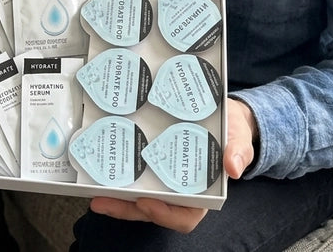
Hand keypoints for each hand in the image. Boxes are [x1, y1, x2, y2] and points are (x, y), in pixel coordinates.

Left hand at [89, 98, 257, 232]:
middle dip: (126, 209)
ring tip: (94, 192)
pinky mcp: (153, 166)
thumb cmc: (232, 132)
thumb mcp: (238, 138)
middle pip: (152, 209)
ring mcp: (164, 180)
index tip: (146, 203)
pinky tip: (101, 172)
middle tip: (102, 201)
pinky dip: (119, 178)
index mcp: (203, 193)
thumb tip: (233, 167)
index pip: (183, 216)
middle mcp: (180, 192)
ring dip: (117, 198)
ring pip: (138, 198)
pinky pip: (136, 178)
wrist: (224, 115)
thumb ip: (238, 151)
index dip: (164, 214)